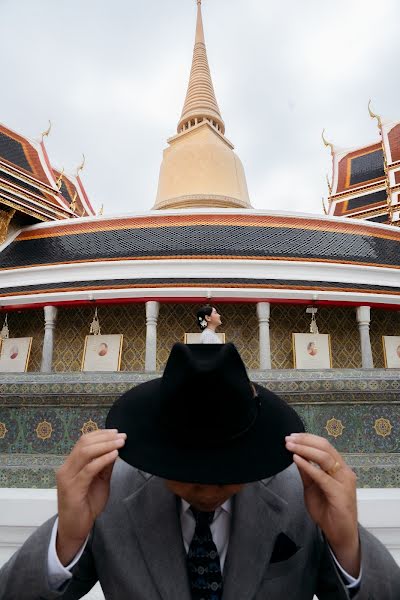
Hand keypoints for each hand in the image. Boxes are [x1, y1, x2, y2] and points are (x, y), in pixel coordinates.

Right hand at [56, 429, 125, 565]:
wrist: (75, 529)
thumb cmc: (87, 505)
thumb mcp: (100, 481)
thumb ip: (105, 466)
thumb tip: (115, 449)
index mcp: (71, 464)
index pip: (83, 441)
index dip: (101, 434)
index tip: (117, 432)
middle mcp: (66, 468)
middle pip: (84, 443)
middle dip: (105, 437)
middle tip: (122, 436)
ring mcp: (67, 478)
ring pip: (85, 452)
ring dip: (105, 445)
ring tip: (120, 443)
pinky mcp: (72, 488)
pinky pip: (89, 469)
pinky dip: (102, 459)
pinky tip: (114, 455)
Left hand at [285, 433, 359, 576]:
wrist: (340, 535)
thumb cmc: (328, 512)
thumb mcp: (312, 488)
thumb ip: (306, 472)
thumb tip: (296, 455)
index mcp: (339, 468)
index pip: (324, 446)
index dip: (307, 438)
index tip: (291, 436)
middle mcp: (344, 471)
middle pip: (325, 447)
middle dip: (305, 441)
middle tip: (288, 439)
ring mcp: (344, 481)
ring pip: (325, 457)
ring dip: (305, 449)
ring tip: (290, 446)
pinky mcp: (340, 493)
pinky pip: (322, 476)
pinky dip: (308, 466)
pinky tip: (297, 460)